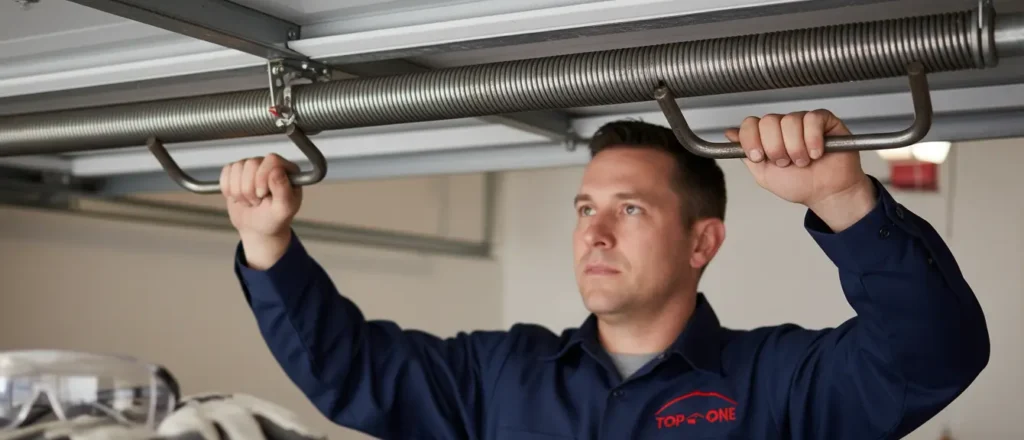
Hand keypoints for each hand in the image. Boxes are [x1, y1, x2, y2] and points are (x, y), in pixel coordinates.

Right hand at [220, 154, 301, 268]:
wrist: (258, 228)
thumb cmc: (274, 219)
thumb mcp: (284, 209)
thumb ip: (283, 190)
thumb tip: (277, 171)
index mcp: (288, 170)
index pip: (271, 160)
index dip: (262, 177)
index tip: (262, 195)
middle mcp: (270, 164)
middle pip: (251, 163)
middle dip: (250, 189)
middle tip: (257, 202)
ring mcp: (253, 166)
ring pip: (236, 167)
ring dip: (239, 191)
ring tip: (250, 201)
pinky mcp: (237, 172)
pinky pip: (226, 171)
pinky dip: (228, 189)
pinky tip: (238, 198)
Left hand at [724, 110, 875, 230]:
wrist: (827, 194)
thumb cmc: (800, 185)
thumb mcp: (764, 174)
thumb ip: (746, 154)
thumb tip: (730, 134)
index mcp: (768, 137)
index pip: (751, 124)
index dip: (752, 140)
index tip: (759, 157)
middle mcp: (784, 126)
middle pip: (768, 121)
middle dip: (775, 148)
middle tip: (786, 163)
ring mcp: (803, 122)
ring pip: (790, 121)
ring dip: (796, 148)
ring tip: (804, 161)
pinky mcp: (824, 121)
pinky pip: (812, 119)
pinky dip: (813, 139)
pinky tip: (817, 153)